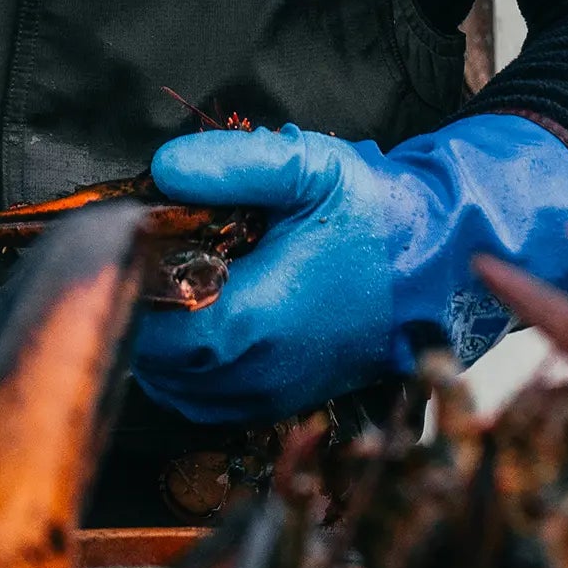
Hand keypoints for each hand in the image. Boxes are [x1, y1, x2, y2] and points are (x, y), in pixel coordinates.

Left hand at [130, 114, 567, 424]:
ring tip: (173, 284)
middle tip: (149, 256)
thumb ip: (231, 164)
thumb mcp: (307, 169)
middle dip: (141, 309)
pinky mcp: (282, 402)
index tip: (131, 243)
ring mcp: (270, 396)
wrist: (438, 266)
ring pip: (177, 388)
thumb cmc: (373, 218)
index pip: (149, 324)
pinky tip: (198, 319)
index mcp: (254, 321)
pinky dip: (189, 369)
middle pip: (155, 360)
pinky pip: (208, 401)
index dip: (128, 285)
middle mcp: (257, 374)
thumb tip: (163, 170)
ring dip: (161, 343)